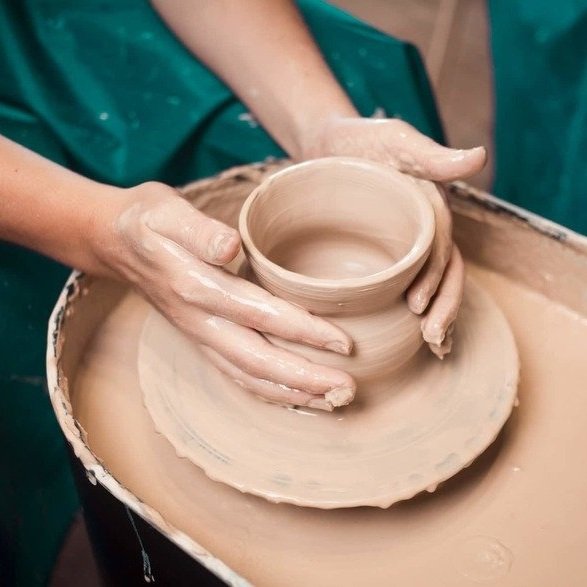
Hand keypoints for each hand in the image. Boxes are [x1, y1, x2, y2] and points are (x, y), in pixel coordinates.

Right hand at [93, 182, 354, 410]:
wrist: (114, 243)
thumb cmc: (148, 222)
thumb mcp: (166, 212)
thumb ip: (197, 230)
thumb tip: (229, 247)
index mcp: (197, 288)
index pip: (260, 314)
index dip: (303, 330)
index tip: (342, 343)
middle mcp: (200, 321)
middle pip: (257, 360)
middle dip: (304, 379)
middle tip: (347, 390)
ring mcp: (200, 336)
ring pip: (247, 376)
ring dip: (290, 394)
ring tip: (331, 402)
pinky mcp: (202, 340)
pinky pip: (236, 374)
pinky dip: (267, 391)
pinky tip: (294, 396)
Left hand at [305, 116, 486, 356]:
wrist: (327, 146)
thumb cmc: (360, 141)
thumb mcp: (394, 141)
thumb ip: (431, 155)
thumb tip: (478, 158)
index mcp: (430, 211)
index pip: (441, 251)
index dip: (436, 280)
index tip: (418, 307)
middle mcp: (422, 232)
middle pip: (444, 275)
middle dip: (445, 308)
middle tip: (435, 340)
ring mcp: (404, 246)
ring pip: (428, 284)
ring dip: (438, 315)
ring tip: (437, 347)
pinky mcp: (384, 255)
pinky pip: (400, 285)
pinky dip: (412, 310)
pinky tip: (411, 336)